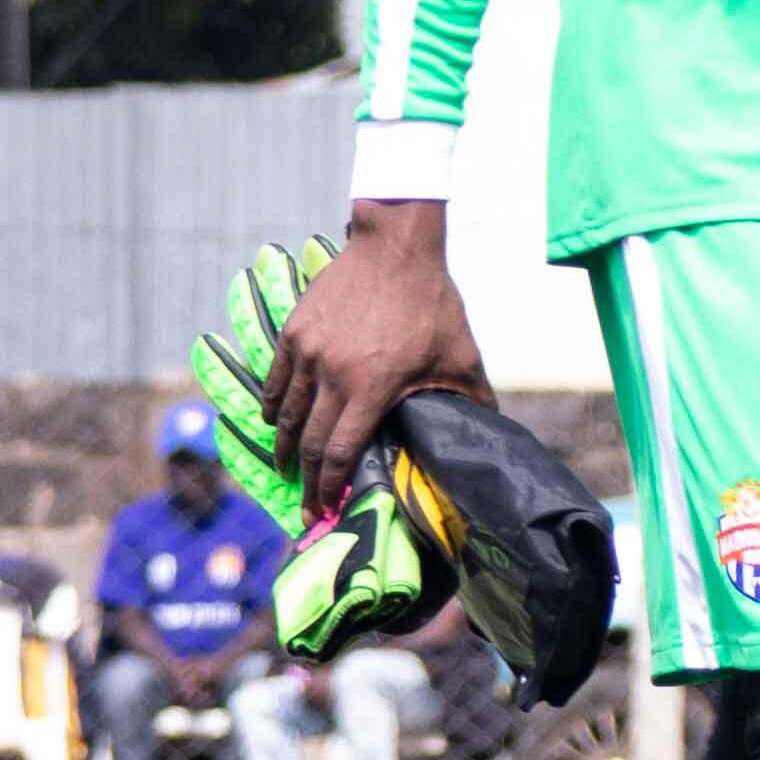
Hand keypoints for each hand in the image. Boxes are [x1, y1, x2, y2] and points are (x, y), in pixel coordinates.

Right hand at [264, 203, 491, 514]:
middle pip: (309, 443)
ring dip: (285, 449)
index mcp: (374, 387)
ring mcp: (308, 353)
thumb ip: (470, 399)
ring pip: (285, 416)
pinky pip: (274, 382)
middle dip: (306, 482)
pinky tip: (275, 424)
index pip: (341, 452)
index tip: (325, 512)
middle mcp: (333, 375)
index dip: (330, 488)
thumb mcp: (461, 355)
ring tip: (288, 470)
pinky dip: (272, 408)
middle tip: (305, 508)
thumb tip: (487, 433)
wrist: (396, 247)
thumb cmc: (433, 302)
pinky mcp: (294, 333)